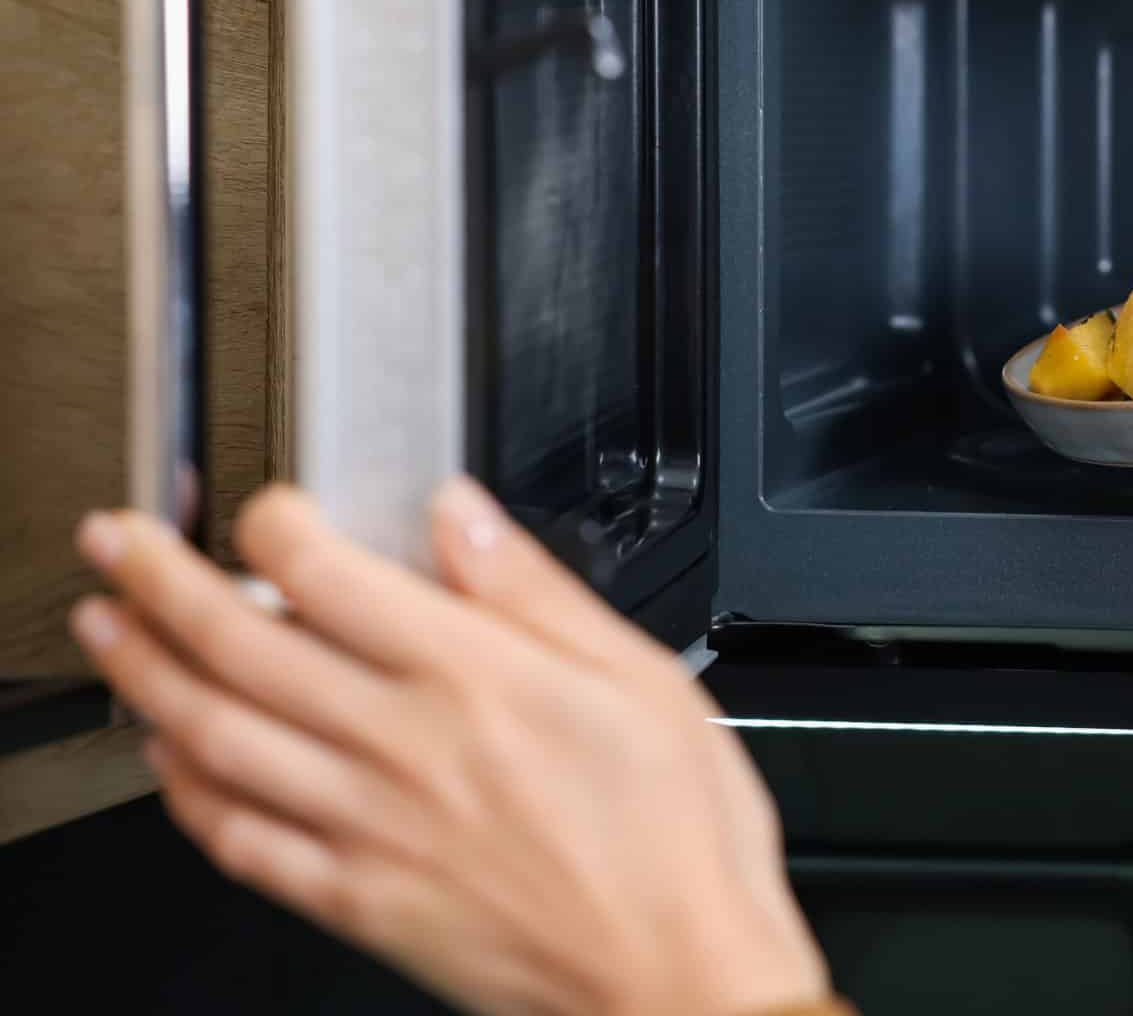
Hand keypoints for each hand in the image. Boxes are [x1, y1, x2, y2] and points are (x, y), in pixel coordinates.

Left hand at [68, 481, 829, 1015]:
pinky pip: (241, 842)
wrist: (677, 974)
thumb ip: (536, 591)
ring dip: (144, 675)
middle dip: (160, 581)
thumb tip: (463, 514)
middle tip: (118, 544)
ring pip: (217, 738)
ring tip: (109, 631)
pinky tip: (171, 762)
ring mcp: (370, 828)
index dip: (270, 526)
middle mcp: (406, 747)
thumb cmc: (677, 835)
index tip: (258, 508)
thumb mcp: (643, 677)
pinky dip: (187, 794)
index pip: (328, 576)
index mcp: (478, 678)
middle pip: (242, 646)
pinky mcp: (357, 900)